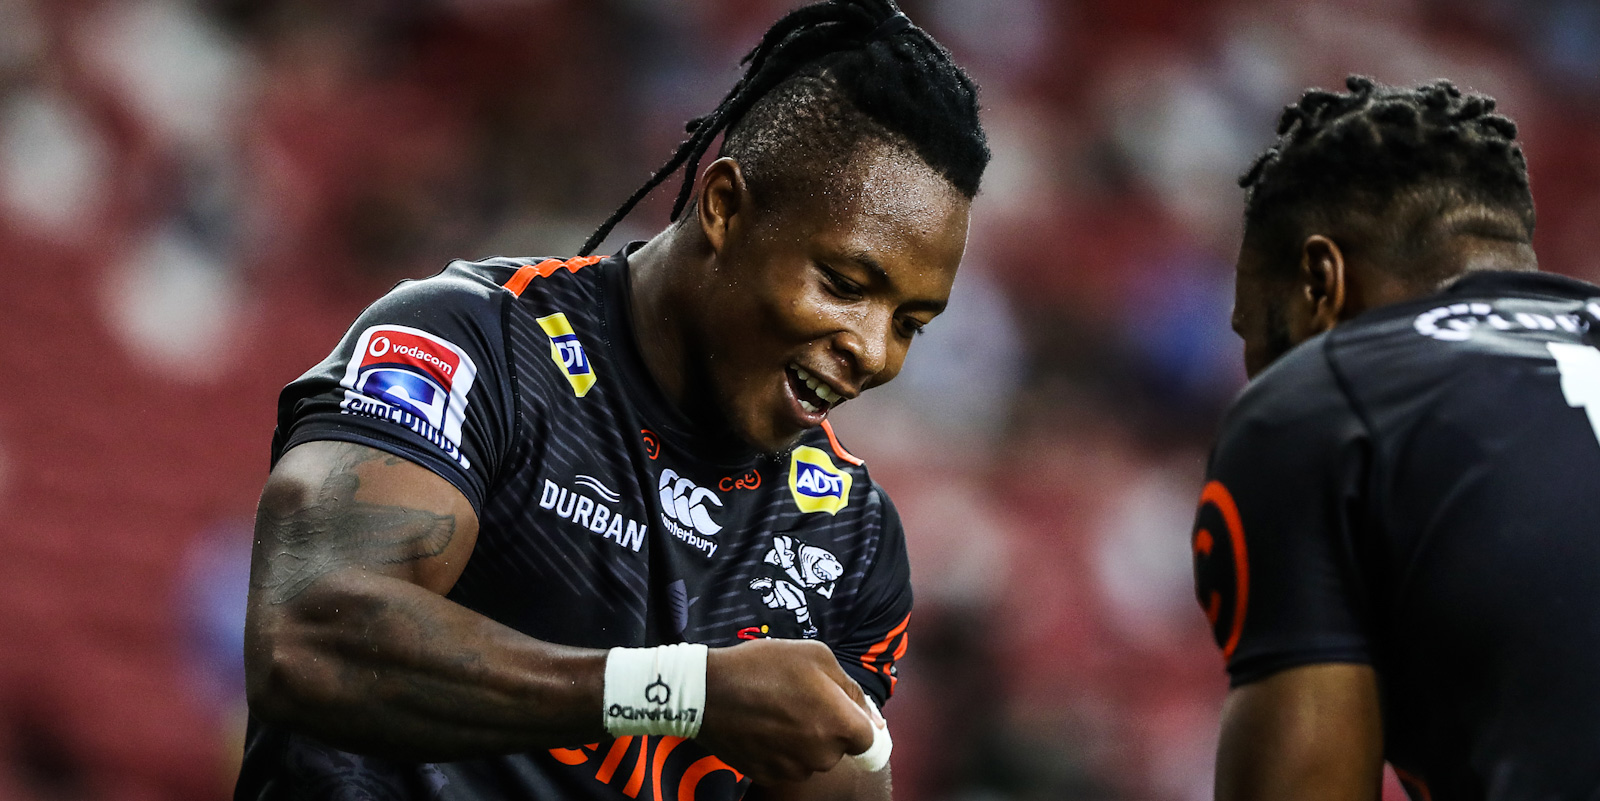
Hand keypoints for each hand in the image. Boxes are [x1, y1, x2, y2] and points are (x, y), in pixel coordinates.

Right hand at [696, 639, 875, 784]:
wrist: (707, 691)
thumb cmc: (764, 666)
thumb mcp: (817, 656)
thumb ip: (851, 688)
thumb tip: (872, 718)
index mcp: (839, 725)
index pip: (870, 740)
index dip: (859, 722)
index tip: (841, 710)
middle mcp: (821, 756)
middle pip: (839, 748)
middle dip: (827, 727)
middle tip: (799, 699)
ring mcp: (793, 770)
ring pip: (812, 758)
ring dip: (803, 740)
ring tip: (777, 710)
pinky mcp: (768, 776)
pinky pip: (786, 765)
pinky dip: (780, 750)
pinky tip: (763, 727)